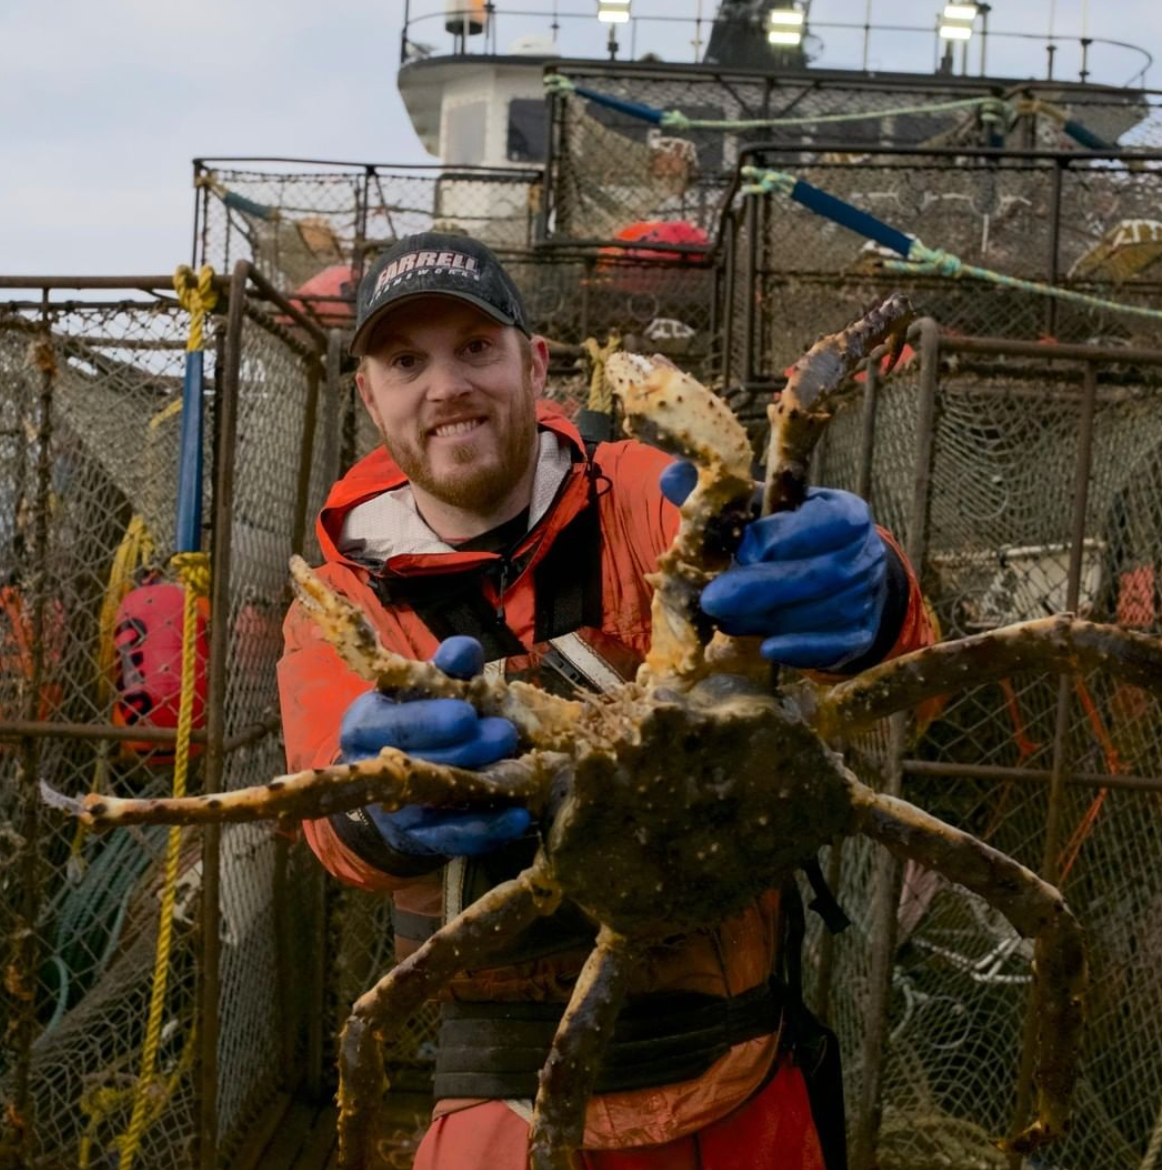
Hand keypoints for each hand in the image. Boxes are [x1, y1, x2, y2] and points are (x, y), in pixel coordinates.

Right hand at [339, 636, 526, 856]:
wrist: (397, 776)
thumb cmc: (416, 716)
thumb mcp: (425, 688)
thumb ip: (447, 668)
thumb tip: (464, 650)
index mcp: (366, 724)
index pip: (392, 724)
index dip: (429, 720)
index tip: (467, 713)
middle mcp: (373, 769)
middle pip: (420, 763)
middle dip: (466, 749)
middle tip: (505, 735)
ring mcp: (396, 808)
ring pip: (438, 802)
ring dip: (482, 786)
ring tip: (524, 772)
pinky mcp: (420, 839)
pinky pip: (453, 839)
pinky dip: (488, 830)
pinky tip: (519, 816)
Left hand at [660, 461, 887, 670]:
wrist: (835, 582)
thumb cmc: (787, 539)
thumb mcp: (760, 511)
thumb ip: (723, 497)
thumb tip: (672, 476)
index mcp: (844, 513)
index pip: (821, 522)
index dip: (780, 537)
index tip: (741, 548)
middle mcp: (862, 554)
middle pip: (815, 574)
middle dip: (760, 588)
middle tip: (712, 599)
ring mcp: (864, 597)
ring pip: (817, 613)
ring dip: (767, 619)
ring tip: (725, 620)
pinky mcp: (857, 635)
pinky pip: (829, 646)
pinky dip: (797, 648)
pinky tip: (766, 647)